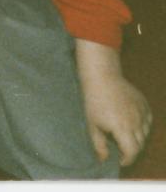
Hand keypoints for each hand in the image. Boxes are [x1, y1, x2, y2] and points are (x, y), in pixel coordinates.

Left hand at [76, 39, 152, 166]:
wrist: (102, 78)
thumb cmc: (93, 102)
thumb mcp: (92, 125)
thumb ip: (99, 145)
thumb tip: (104, 160)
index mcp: (122, 128)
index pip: (132, 152)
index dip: (127, 160)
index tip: (119, 160)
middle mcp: (136, 122)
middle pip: (140, 145)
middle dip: (130, 151)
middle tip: (119, 149)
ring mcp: (142, 113)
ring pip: (145, 134)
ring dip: (136, 138)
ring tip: (122, 134)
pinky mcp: (145, 105)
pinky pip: (148, 122)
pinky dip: (142, 126)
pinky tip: (129, 122)